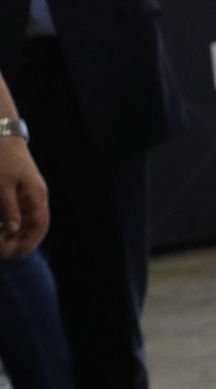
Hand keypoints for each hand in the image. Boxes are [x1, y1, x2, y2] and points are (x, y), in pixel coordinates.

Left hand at [0, 137, 49, 257]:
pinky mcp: (18, 190)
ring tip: (1, 243)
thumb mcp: (2, 185)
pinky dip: (9, 223)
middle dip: (20, 242)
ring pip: (25, 221)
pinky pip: (17, 212)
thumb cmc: (1, 159)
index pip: (39, 226)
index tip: (13, 254)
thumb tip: (14, 230)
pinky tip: (1, 228)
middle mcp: (35, 197)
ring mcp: (27, 194)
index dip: (29, 242)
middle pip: (34, 226)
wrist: (1, 134)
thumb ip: (9, 208)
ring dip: (14, 234)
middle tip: (3, 252)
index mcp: (36, 196)